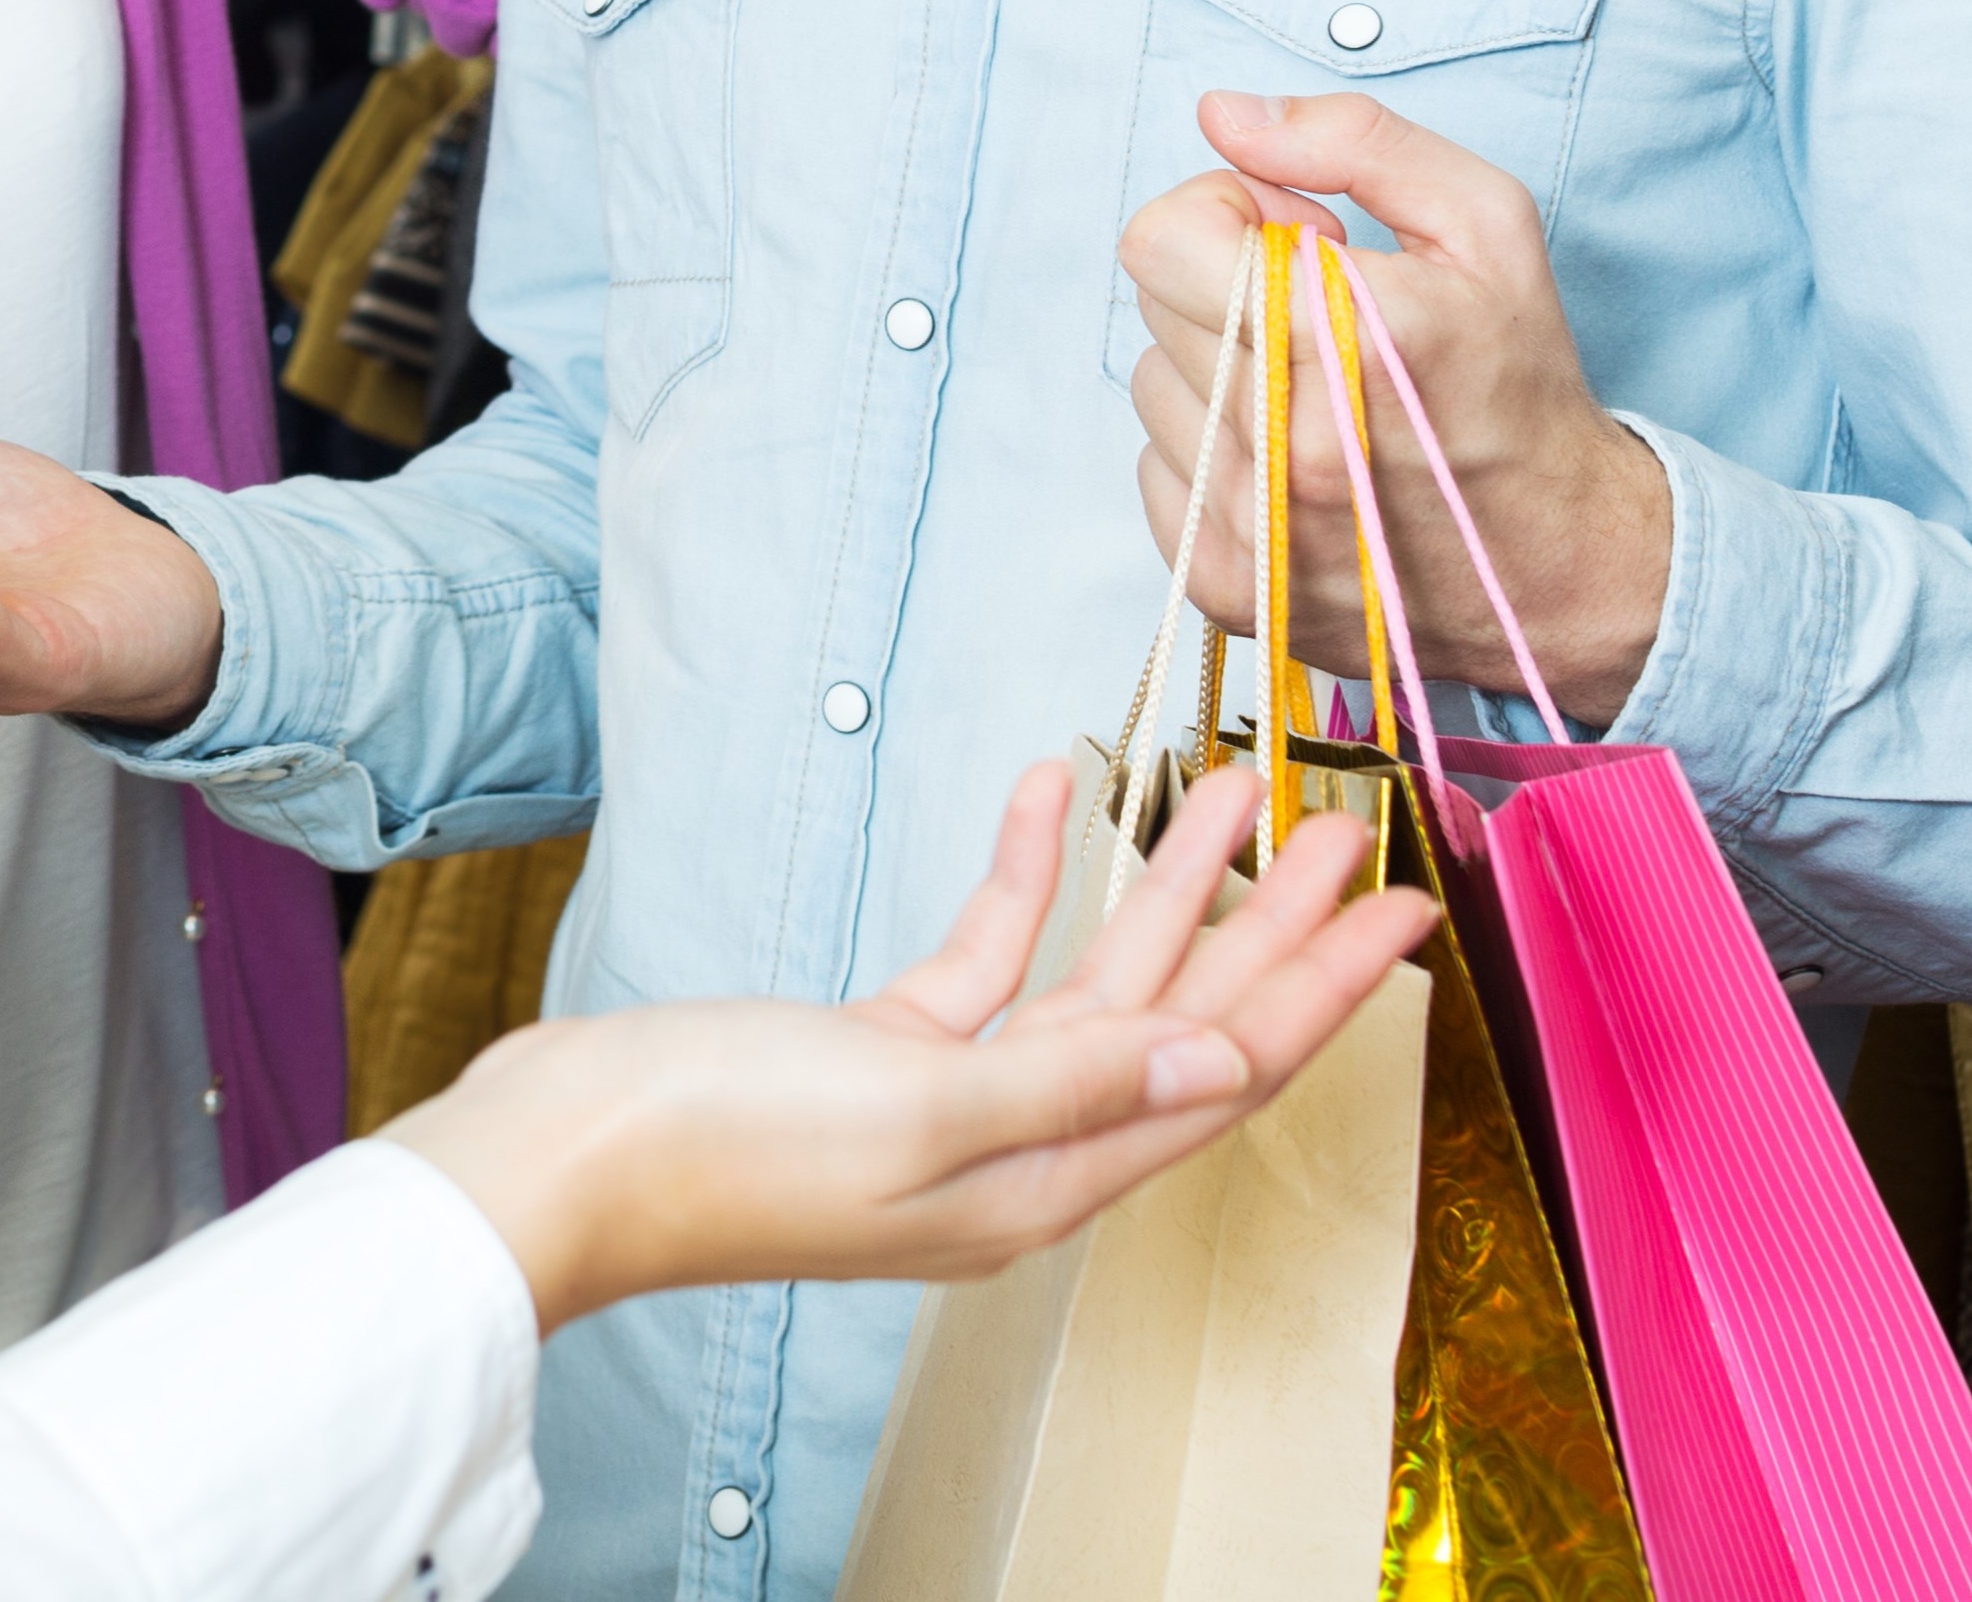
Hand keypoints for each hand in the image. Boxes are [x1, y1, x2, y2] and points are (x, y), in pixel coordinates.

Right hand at [385, 758, 1434, 1331]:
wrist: (563, 1160)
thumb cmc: (721, 1151)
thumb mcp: (914, 1110)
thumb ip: (1071, 1079)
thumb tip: (1217, 1049)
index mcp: (1044, 1185)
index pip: (1228, 1071)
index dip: (1327, 987)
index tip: (1409, 909)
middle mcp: (1020, 1149)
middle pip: (1187, 1020)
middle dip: (1279, 924)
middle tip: (1355, 830)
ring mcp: (953, 1100)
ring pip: (1099, 977)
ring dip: (1167, 881)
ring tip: (1238, 786)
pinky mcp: (883, 1051)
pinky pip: (987, 956)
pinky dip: (1025, 873)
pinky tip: (1050, 791)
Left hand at [1120, 91, 1674, 724]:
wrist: (1563, 561)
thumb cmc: (1520, 381)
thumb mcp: (1485, 223)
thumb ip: (1352, 141)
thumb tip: (1222, 114)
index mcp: (1351, 340)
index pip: (1162, 242)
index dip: (1224, 216)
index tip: (1295, 239)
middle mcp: (1294, 446)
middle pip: (1157, 305)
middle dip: (1227, 284)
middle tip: (1322, 315)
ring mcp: (1254, 528)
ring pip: (1153, 386)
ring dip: (1219, 369)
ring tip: (1314, 389)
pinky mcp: (1226, 585)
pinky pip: (1155, 470)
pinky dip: (1214, 449)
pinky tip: (1296, 455)